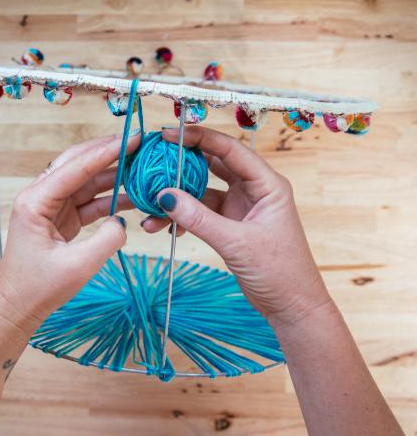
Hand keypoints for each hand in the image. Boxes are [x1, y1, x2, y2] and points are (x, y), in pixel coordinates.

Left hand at [0, 134, 138, 334]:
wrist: (16, 308)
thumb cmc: (38, 289)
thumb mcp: (79, 266)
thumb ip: (108, 239)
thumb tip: (123, 220)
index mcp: (35, 202)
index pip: (75, 168)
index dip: (106, 152)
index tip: (133, 138)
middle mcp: (40, 197)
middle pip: (78, 164)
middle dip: (108, 152)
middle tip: (138, 142)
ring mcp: (50, 207)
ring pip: (85, 182)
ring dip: (113, 176)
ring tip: (142, 168)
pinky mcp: (60, 219)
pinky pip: (88, 201)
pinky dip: (110, 199)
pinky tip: (133, 197)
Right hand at [142, 126, 330, 327]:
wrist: (291, 306)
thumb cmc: (279, 272)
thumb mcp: (236, 242)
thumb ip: (199, 218)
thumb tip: (164, 196)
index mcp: (267, 184)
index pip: (229, 149)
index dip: (199, 138)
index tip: (168, 135)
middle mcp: (253, 189)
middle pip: (212, 165)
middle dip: (182, 165)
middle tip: (153, 162)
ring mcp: (240, 206)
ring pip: (202, 192)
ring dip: (178, 199)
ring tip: (151, 209)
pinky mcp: (230, 224)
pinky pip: (200, 213)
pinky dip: (183, 218)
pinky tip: (164, 227)